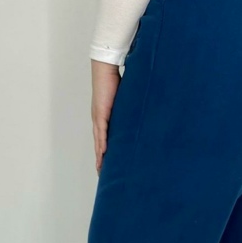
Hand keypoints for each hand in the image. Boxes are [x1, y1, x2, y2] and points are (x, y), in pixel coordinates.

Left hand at [91, 59, 120, 174]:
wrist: (105, 68)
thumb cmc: (115, 79)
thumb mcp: (126, 99)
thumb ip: (131, 107)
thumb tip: (143, 111)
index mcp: (104, 117)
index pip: (104, 138)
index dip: (105, 152)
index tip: (107, 164)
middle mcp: (99, 120)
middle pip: (99, 144)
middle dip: (101, 159)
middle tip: (102, 173)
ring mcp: (98, 117)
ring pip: (99, 142)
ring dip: (100, 156)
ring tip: (102, 169)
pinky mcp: (100, 113)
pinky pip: (102, 133)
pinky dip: (102, 144)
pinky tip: (103, 155)